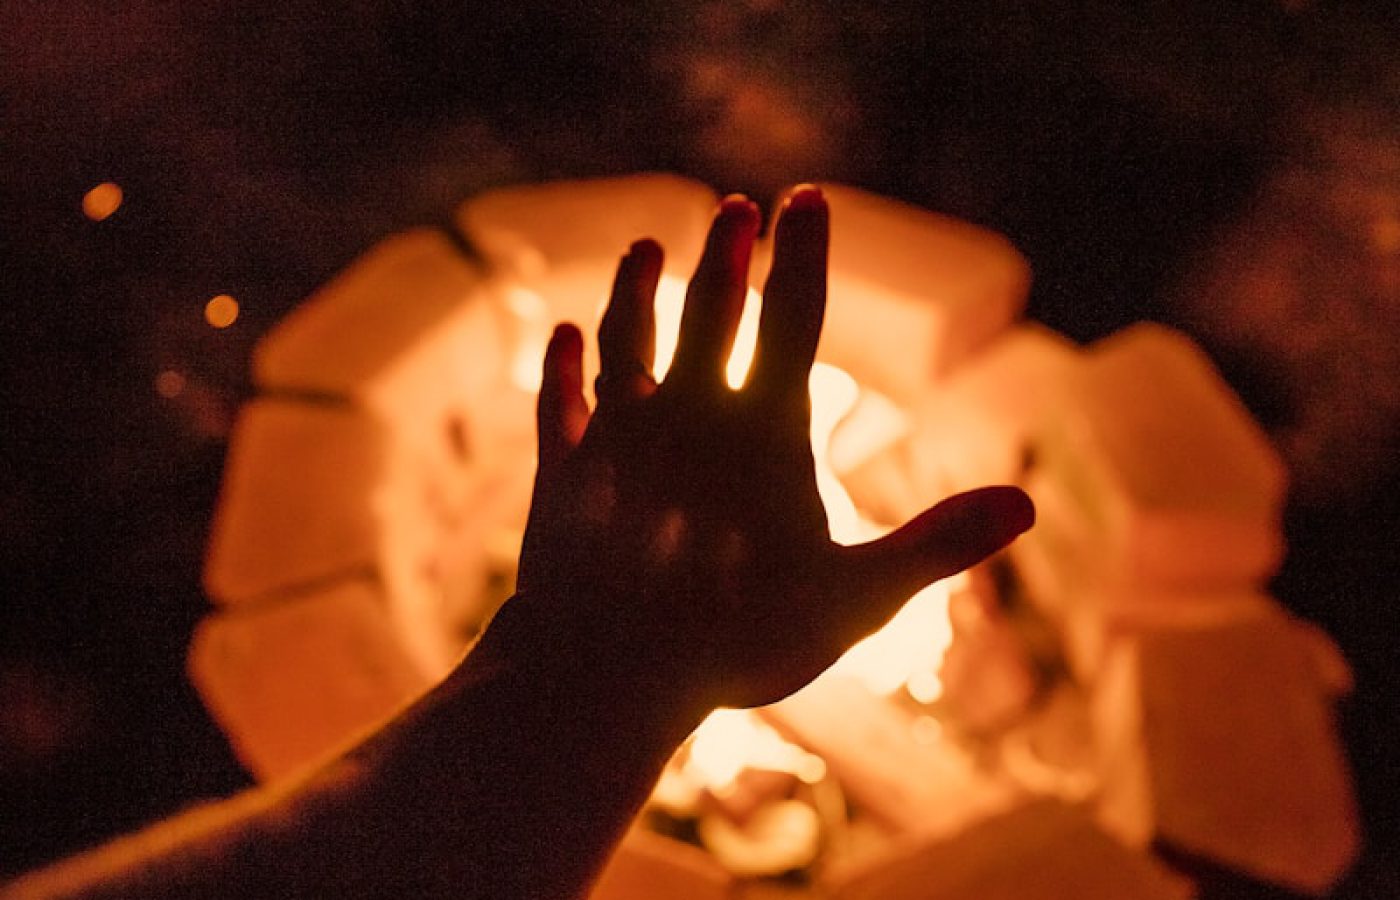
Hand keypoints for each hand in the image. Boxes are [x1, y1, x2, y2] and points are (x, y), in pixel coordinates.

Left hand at [517, 186, 1032, 711]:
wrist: (604, 671)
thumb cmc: (738, 641)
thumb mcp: (857, 598)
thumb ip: (937, 544)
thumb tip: (1026, 505)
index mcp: (763, 432)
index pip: (794, 320)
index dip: (803, 254)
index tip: (805, 196)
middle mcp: (687, 414)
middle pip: (709, 311)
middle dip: (726, 252)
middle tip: (732, 206)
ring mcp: (619, 437)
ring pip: (626, 338)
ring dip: (635, 288)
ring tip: (643, 247)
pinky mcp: (564, 469)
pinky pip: (562, 401)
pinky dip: (562, 365)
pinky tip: (562, 333)